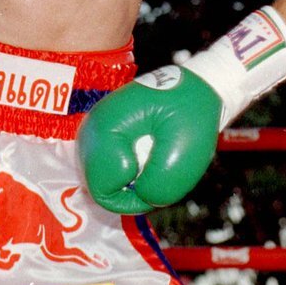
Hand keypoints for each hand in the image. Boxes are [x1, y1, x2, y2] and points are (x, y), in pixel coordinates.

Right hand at [78, 7, 285, 213]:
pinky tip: (150, 158)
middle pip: (99, 188)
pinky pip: (108, 173)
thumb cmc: (193, 112)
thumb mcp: (188, 150)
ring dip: (133, 184)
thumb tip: (144, 198)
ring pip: (104, 183)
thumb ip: (162, 184)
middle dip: (133, 192)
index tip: (163, 172)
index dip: (135, 194)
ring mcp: (91, 134)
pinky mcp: (98, 137)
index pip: (102, 188)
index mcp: (105, 127)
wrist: (196, 86)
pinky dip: (131, 174)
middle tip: (163, 170)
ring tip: (158, 161)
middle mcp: (89, 130)